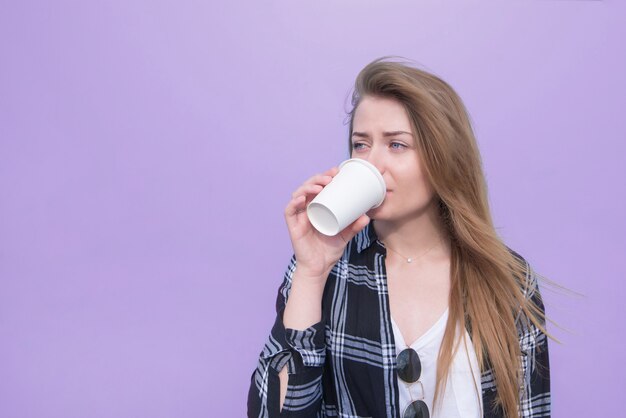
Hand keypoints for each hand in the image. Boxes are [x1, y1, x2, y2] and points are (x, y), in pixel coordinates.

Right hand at [284, 166, 370, 281]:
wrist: (319, 268)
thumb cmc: (329, 250)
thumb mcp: (346, 236)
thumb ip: (355, 227)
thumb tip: (366, 216)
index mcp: (317, 207)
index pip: (319, 186)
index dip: (325, 176)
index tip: (337, 171)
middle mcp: (306, 209)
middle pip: (308, 187)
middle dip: (318, 178)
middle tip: (331, 177)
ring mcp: (299, 217)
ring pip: (298, 194)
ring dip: (308, 187)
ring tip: (320, 186)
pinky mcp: (293, 226)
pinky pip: (289, 211)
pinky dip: (294, 203)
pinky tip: (302, 199)